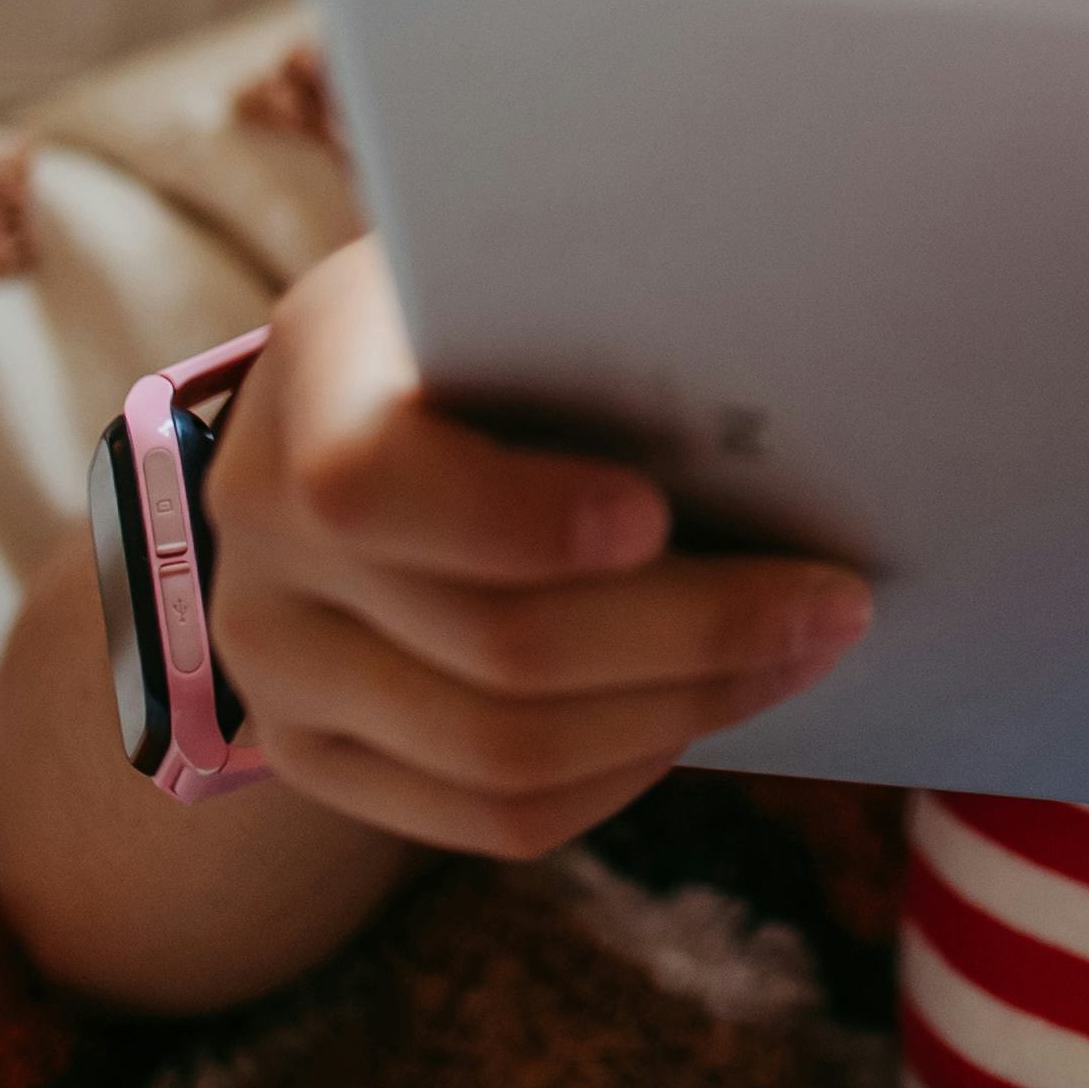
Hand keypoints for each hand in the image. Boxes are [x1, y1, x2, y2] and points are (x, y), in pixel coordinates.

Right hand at [200, 237, 874, 856]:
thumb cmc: (507, 309)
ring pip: (499, 750)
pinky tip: (698, 710)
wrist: (371, 400)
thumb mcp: (531, 270)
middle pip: (489, 641)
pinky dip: (620, 772)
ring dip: (681, 708)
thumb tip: (790, 366)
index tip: (658, 512)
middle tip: (831, 601)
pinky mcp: (313, 755)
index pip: (372, 482)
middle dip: (692, 630)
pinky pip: (487, 817)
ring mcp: (273, 659)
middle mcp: (256, 522)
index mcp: (312, 371)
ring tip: (798, 651)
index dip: (519, 519)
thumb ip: (607, 309)